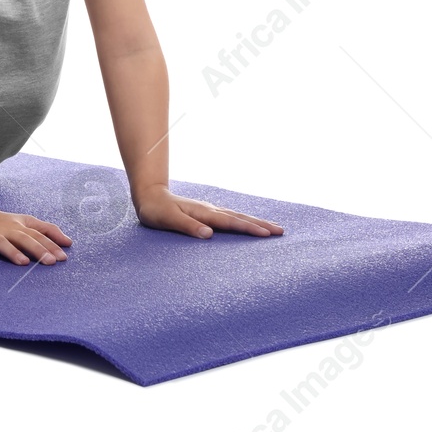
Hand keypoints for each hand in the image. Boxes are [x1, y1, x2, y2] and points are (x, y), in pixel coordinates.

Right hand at [0, 203, 71, 264]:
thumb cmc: (1, 222)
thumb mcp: (24, 222)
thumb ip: (45, 230)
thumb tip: (69, 242)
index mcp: (20, 226)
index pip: (39, 234)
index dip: (52, 244)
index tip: (63, 256)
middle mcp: (7, 229)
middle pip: (24, 239)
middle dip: (38, 249)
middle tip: (50, 261)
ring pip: (1, 243)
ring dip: (12, 252)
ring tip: (22, 262)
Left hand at [133, 186, 283, 238]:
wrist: (149, 196)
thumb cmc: (156, 211)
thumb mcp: (168, 220)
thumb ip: (187, 227)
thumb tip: (209, 235)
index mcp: (204, 213)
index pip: (231, 222)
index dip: (249, 228)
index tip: (267, 234)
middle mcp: (210, 210)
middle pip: (240, 217)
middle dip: (261, 224)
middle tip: (281, 231)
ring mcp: (210, 210)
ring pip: (237, 216)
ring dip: (255, 222)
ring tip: (272, 228)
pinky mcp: (207, 213)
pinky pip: (231, 217)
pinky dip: (244, 221)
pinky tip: (249, 224)